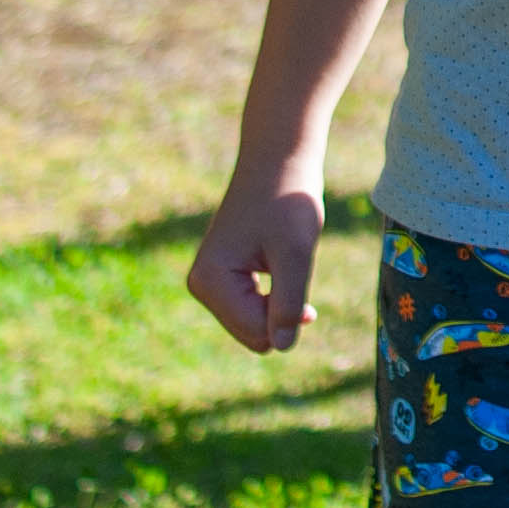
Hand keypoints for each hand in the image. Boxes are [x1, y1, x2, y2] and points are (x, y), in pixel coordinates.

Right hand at [184, 156, 325, 354]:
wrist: (280, 159)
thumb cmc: (288, 200)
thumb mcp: (296, 253)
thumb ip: (287, 303)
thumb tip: (280, 348)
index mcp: (209, 281)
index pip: (256, 333)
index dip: (289, 317)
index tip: (308, 293)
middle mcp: (201, 285)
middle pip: (253, 332)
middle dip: (283, 311)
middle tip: (297, 271)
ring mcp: (210, 281)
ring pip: (257, 321)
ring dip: (282, 300)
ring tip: (288, 261)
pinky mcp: (224, 276)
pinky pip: (255, 306)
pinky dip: (277, 294)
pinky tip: (284, 265)